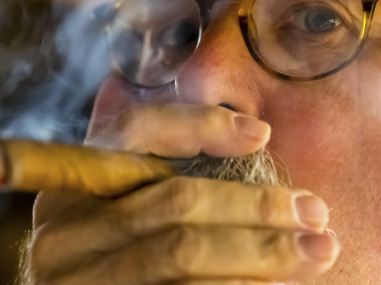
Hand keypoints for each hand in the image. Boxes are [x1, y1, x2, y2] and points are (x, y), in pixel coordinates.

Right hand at [27, 104, 339, 283]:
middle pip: (174, 199)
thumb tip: (192, 113)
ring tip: (316, 251)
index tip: (261, 133)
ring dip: (261, 250)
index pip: (133, 132)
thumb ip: (138, 174)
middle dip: (255, 205)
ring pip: (183, 251)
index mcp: (70, 187)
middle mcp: (64, 230)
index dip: (198, 124)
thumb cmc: (109, 266)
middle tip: (314, 212)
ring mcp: (77, 278)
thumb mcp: (107, 216)